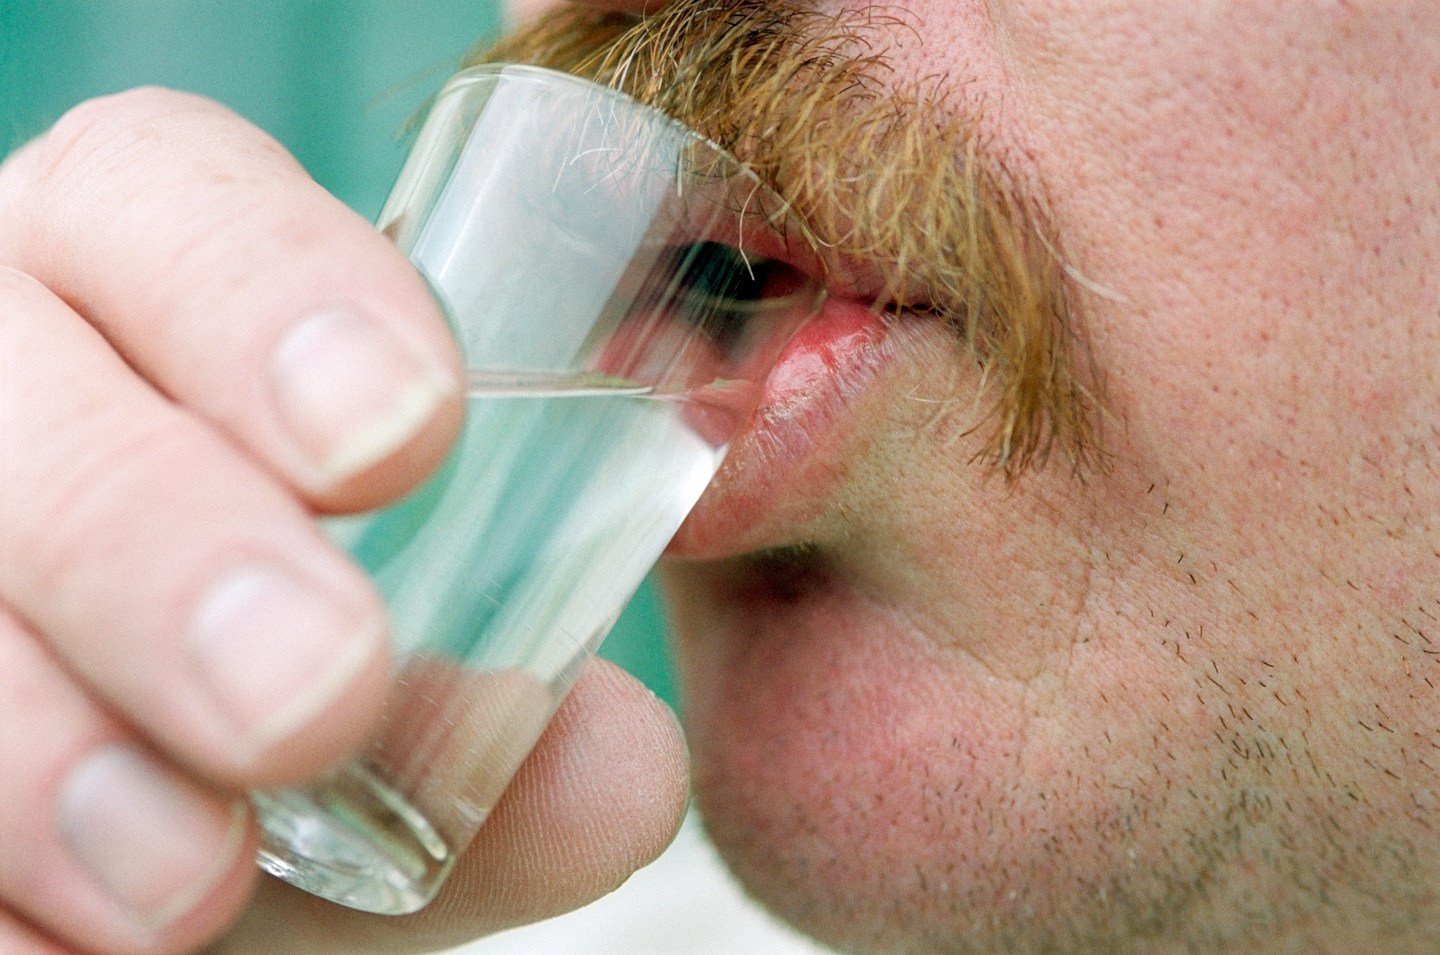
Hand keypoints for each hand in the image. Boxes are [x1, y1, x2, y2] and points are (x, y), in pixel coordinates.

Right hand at [0, 88, 686, 954]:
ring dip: (42, 745)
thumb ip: (505, 728)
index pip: (170, 198)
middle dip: (163, 546)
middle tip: (313, 700)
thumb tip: (624, 771)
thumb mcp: (397, 709)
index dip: (273, 292)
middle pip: (24, 397)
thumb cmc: (273, 708)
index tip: (406, 435)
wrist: (141, 809)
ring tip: (189, 887)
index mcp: (139, 296)